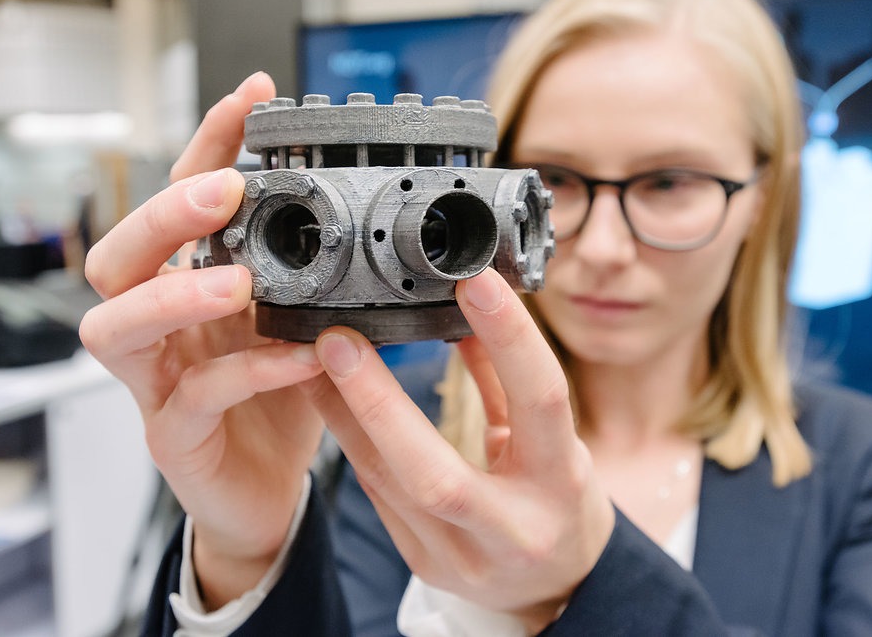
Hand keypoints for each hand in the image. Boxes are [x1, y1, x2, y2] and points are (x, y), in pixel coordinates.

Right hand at [79, 73, 325, 607]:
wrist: (269, 489)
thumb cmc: (279, 400)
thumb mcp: (298, 321)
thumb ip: (311, 274)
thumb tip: (361, 210)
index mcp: (189, 286)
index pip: (181, 202)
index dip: (208, 145)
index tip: (253, 96)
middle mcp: (159, 328)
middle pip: (115, 257)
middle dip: (164, 215)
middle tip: (222, 190)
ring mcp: (156, 383)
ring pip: (119, 328)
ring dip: (175, 296)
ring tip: (235, 283)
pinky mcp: (174, 437)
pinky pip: (195, 398)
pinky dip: (247, 372)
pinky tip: (297, 358)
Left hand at [309, 268, 614, 632]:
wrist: (553, 588)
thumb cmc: (560, 501)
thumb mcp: (555, 439)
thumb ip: (510, 382)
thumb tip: (468, 313)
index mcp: (561, 483)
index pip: (539, 402)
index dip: (510, 340)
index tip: (472, 283)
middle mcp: (512, 529)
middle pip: (436, 473)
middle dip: (379, 402)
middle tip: (337, 340)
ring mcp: (461, 558)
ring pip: (387, 484)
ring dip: (342, 416)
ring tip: (309, 361)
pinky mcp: (424, 564)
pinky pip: (378, 495)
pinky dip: (352, 441)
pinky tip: (326, 400)